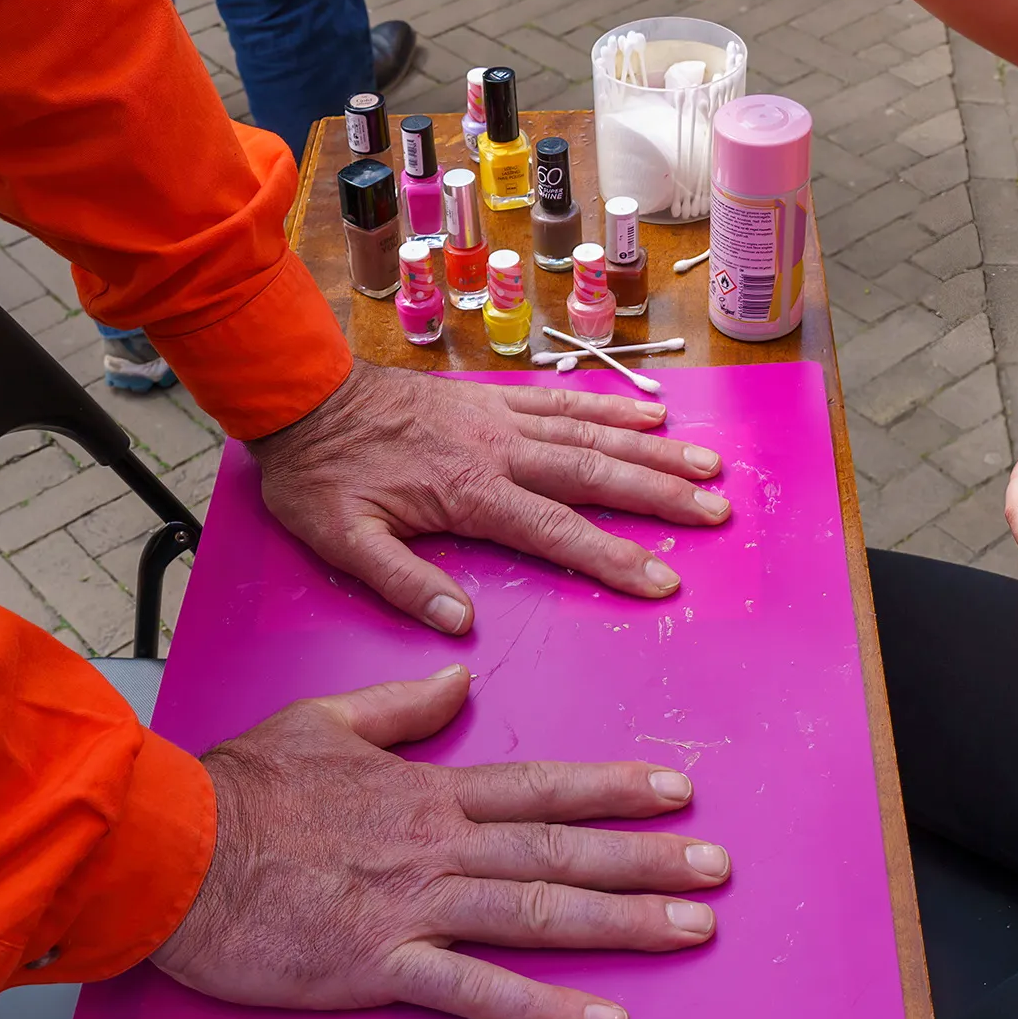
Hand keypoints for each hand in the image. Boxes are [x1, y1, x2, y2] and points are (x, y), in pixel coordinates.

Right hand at [151, 666, 729, 1018]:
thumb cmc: (237, 792)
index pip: (543, 785)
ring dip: (625, 922)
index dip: (615, 788)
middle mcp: (440, 845)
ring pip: (541, 912)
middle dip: (648, 858)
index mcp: (429, 791)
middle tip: (716, 868)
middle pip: (563, 850)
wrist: (170, 849)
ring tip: (693, 927)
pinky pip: (478, 990)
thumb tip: (457, 675)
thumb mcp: (324, 721)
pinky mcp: (383, 964)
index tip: (676, 789)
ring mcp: (417, 904)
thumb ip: (401, 703)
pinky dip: (545, 1009)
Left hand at [248, 362, 730, 633]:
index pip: (557, 531)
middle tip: (715, 512)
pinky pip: (565, 399)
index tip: (662, 581)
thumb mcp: (342, 540)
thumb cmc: (321, 474)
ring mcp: (503, 418)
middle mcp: (500, 450)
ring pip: (592, 433)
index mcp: (470, 492)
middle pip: (595, 474)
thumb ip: (403, 582)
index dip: (613, 558)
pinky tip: (653, 413)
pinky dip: (612, 406)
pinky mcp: (496, 398)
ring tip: (707, 464)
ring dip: (653, 449)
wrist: (302, 394)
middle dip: (661, 495)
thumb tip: (459, 625)